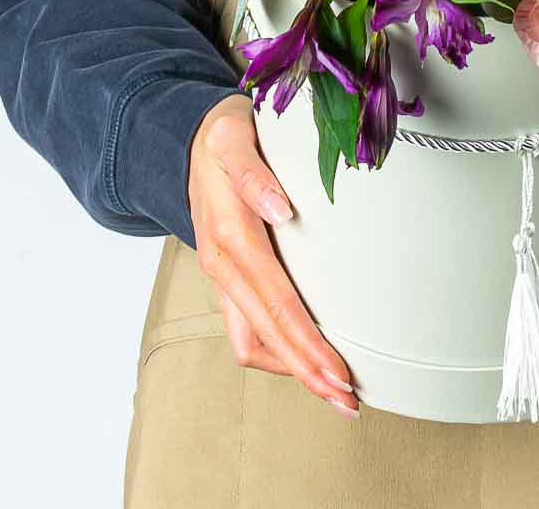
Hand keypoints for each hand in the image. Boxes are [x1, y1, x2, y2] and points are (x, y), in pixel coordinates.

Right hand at [189, 93, 359, 418]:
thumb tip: (279, 210)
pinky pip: (248, 327)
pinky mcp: (230, 278)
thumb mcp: (233, 138)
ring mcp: (224, 276)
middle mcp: (223, 265)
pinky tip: (307, 355)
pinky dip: (277, 349)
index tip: (340, 372)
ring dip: (292, 368)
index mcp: (230, 237)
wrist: (190, 140)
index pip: (277, 304)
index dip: (309, 344)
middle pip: (267, 336)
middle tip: (348, 401)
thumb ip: (253, 172)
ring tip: (335, 387)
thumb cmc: (222, 136)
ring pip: (252, 341)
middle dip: (308, 372)